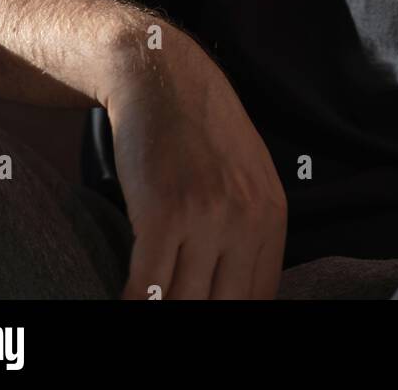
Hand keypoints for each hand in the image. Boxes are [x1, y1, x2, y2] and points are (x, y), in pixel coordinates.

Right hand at [105, 30, 287, 299]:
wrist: (160, 78)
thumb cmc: (197, 129)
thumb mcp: (245, 175)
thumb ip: (250, 231)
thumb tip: (242, 294)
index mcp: (272, 214)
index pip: (259, 300)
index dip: (228, 318)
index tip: (204, 311)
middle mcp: (247, 219)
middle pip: (223, 308)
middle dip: (196, 316)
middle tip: (174, 307)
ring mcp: (207, 217)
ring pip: (184, 305)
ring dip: (162, 312)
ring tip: (150, 305)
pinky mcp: (164, 214)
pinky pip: (147, 290)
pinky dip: (132, 306)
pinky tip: (125, 302)